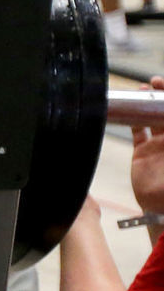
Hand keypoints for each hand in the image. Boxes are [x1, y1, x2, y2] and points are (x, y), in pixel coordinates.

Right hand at [132, 75, 163, 213]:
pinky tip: (128, 110)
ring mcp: (159, 144)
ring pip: (152, 118)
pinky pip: (137, 132)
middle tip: (154, 83)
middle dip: (161, 95)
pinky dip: (132, 120)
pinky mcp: (142, 153)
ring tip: (141, 91)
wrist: (162, 207)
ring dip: (147, 104)